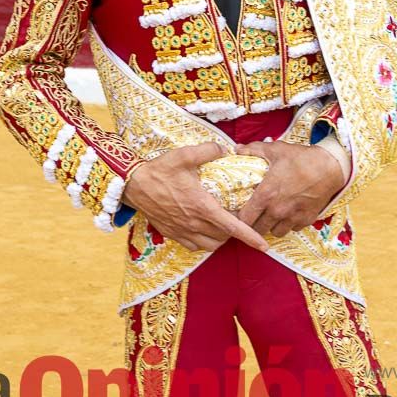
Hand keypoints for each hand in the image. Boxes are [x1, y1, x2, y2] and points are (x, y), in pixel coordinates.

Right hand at [122, 143, 267, 253]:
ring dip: (221, 238)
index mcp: (202, 205)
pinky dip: (205, 242)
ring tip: (224, 224)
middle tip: (240, 216)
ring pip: (211, 245)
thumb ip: (208, 150)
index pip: (232, 226)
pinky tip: (205, 230)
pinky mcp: (173, 234)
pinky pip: (195, 246)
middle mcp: (194, 223)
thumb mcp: (184, 154)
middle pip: (224, 237)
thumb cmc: (160, 170)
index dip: (250, 236)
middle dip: (236, 231)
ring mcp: (183, 231)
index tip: (263, 245)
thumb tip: (225, 149)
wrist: (133, 185)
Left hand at [236, 141, 343, 237]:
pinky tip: (288, 212)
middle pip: (258, 230)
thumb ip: (252, 149)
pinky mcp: (306, 220)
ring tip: (271, 215)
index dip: (239, 217)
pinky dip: (288, 224)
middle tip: (255, 214)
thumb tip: (236, 149)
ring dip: (271, 225)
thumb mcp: (275, 149)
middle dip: (254, 223)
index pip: (244, 218)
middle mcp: (277, 210)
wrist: (329, 167)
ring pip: (275, 232)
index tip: (240, 211)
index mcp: (266, 195)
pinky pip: (292, 229)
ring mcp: (292, 217)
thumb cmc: (300, 158)